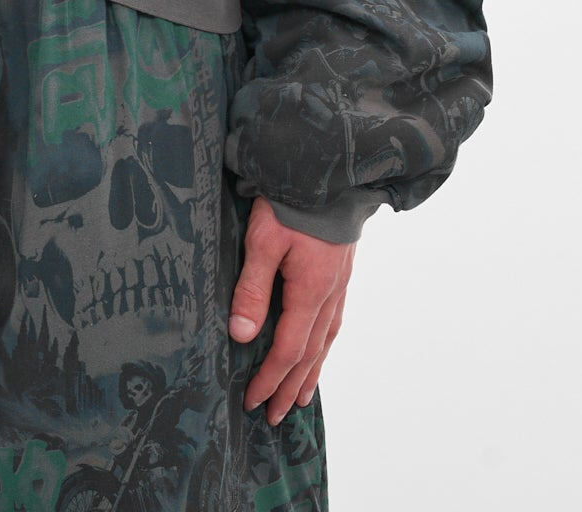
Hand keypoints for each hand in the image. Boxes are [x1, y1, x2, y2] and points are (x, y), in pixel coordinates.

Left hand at [229, 196, 354, 425]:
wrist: (327, 168)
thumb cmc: (291, 201)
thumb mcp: (264, 240)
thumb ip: (252, 288)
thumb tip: (241, 335)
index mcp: (311, 292)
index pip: (288, 349)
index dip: (269, 378)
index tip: (251, 400)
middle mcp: (330, 295)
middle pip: (310, 353)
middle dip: (288, 386)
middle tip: (271, 414)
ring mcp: (339, 284)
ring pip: (325, 340)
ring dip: (310, 371)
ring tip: (298, 396)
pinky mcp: (340, 271)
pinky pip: (334, 321)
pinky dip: (324, 345)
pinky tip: (319, 348)